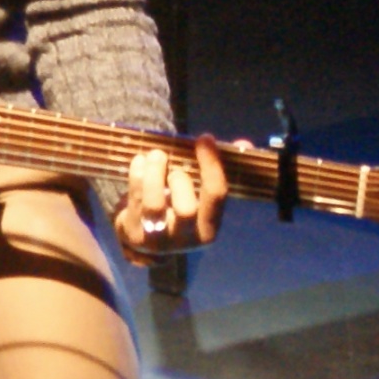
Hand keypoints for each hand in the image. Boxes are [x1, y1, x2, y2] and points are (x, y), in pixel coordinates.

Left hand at [120, 135, 228, 264]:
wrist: (144, 236)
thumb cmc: (178, 206)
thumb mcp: (200, 193)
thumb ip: (220, 169)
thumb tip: (244, 144)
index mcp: (208, 228)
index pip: (217, 195)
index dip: (212, 164)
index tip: (204, 139)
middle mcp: (185, 239)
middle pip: (186, 210)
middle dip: (179, 180)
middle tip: (172, 162)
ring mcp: (157, 239)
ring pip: (155, 206)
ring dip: (154, 174)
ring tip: (155, 154)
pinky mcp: (134, 233)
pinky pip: (134, 201)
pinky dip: (136, 176)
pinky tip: (140, 161)